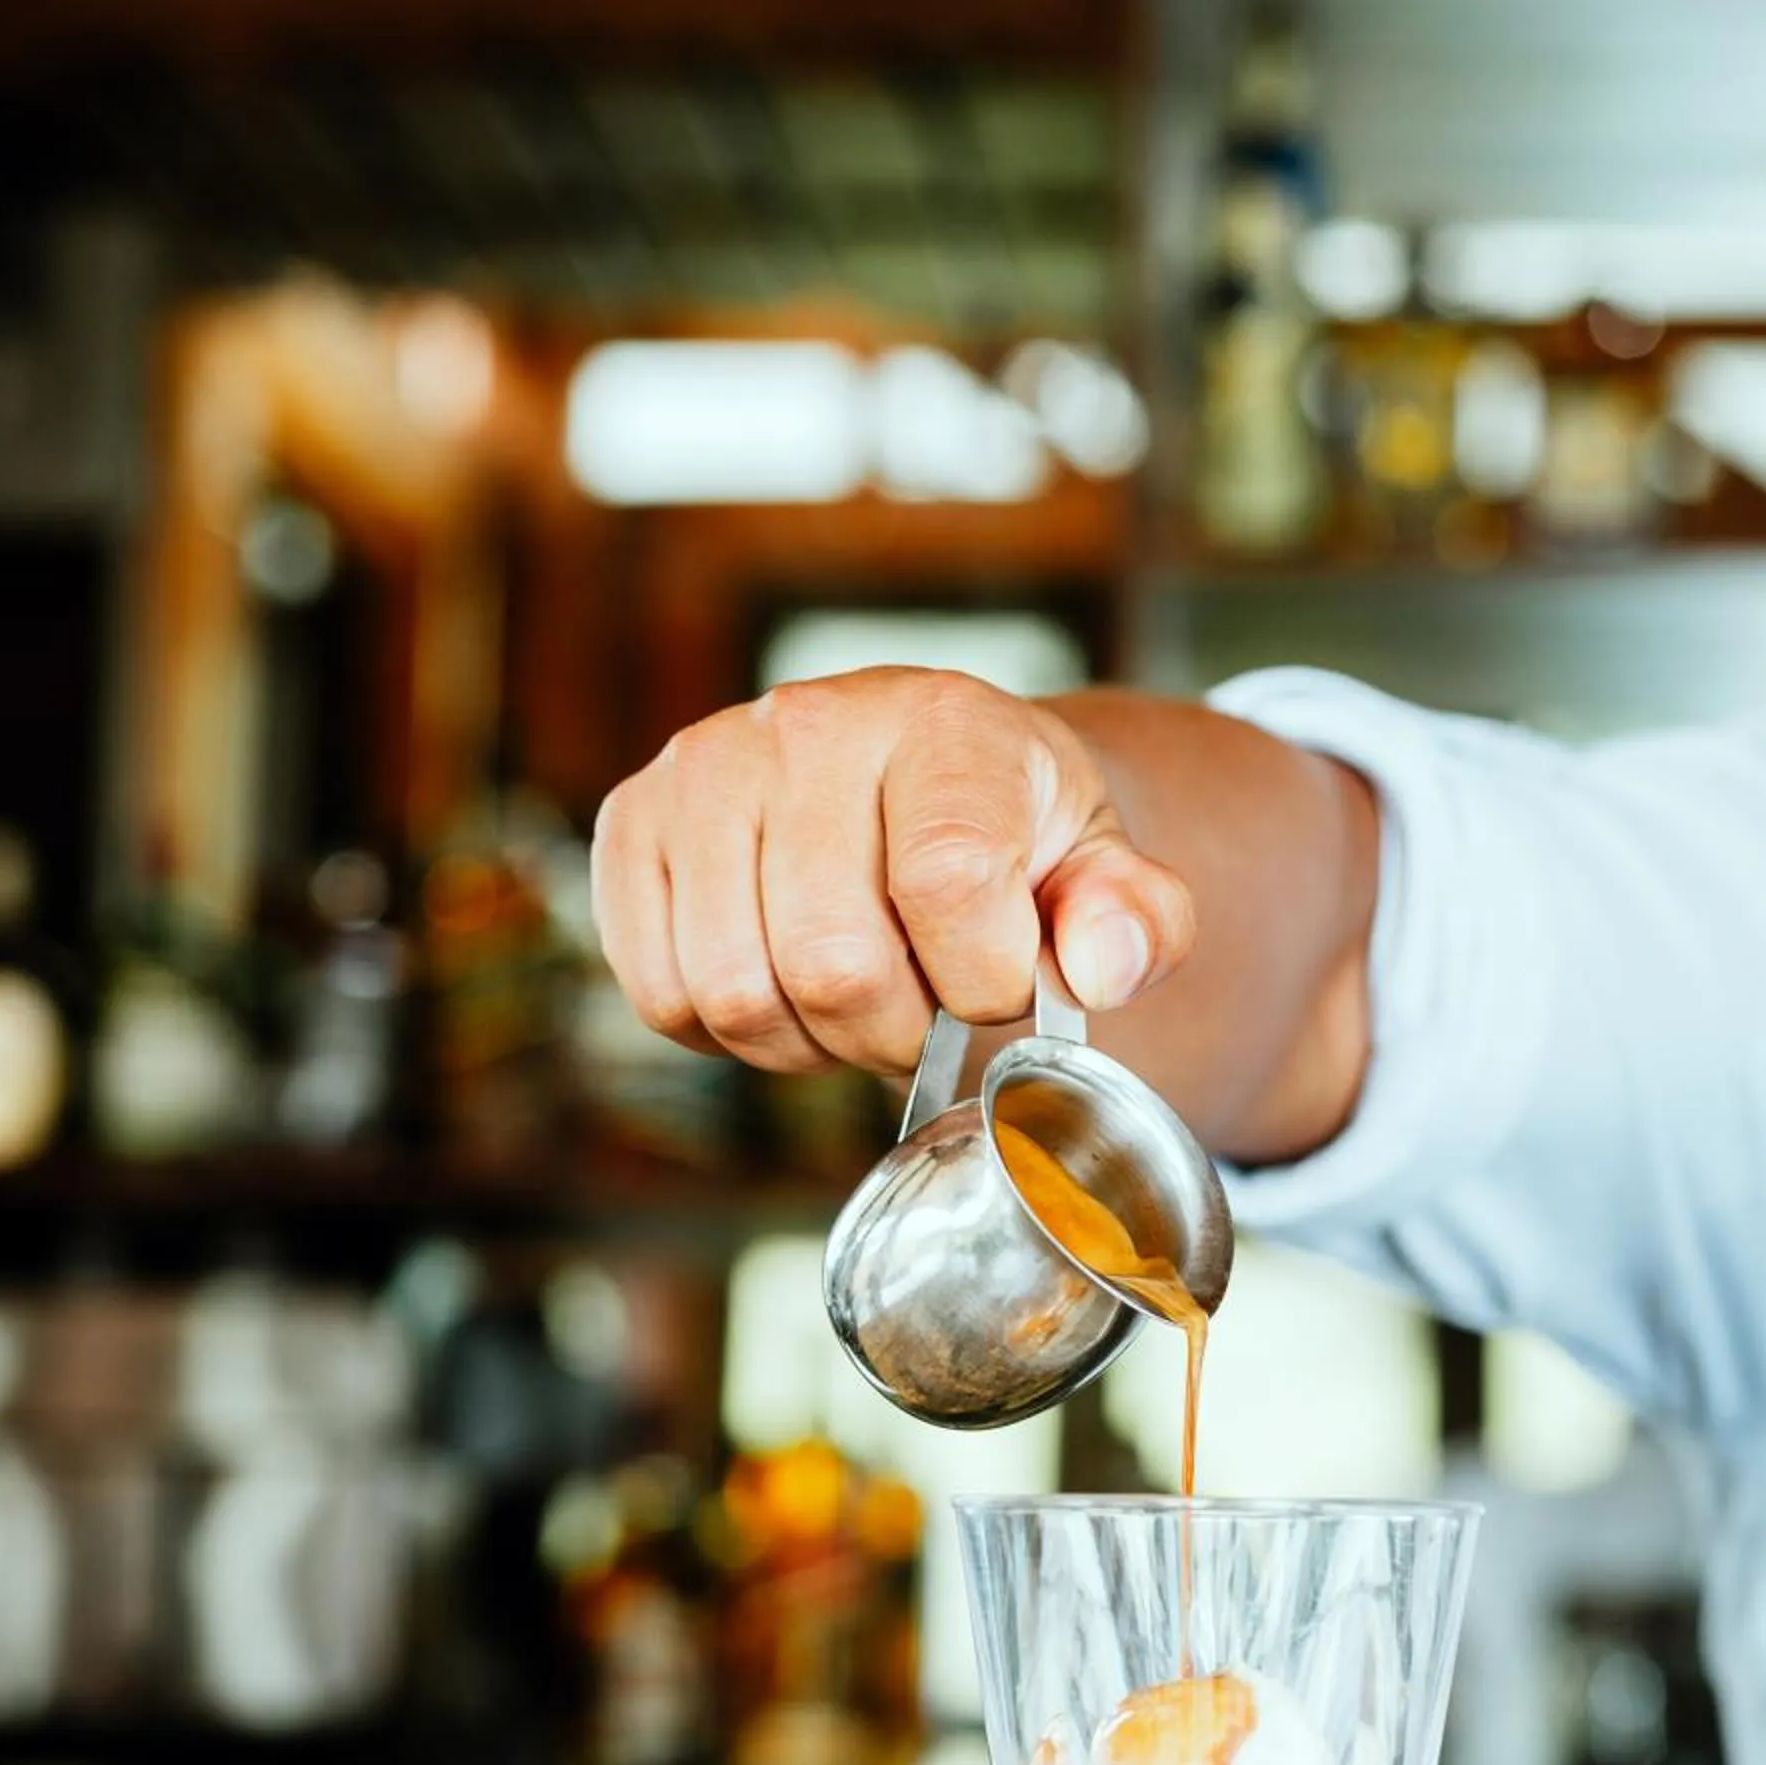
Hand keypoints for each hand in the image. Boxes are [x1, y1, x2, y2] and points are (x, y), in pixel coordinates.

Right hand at [591, 667, 1196, 1073]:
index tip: (999, 980)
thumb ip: (1134, 920)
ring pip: (736, 994)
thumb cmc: (1010, 834)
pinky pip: (660, 995)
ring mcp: (703, 768)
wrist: (917, 775)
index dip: (980, 979)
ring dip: (807, 1041)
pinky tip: (781, 984)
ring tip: (853, 997)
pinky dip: (728, 1031)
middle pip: (831, 964)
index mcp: (941, 724)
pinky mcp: (631, 822)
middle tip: (923, 1012)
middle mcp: (806, 723)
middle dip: (893, 1031)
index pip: (948, 882)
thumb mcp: (1100, 867)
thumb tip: (1102, 963)